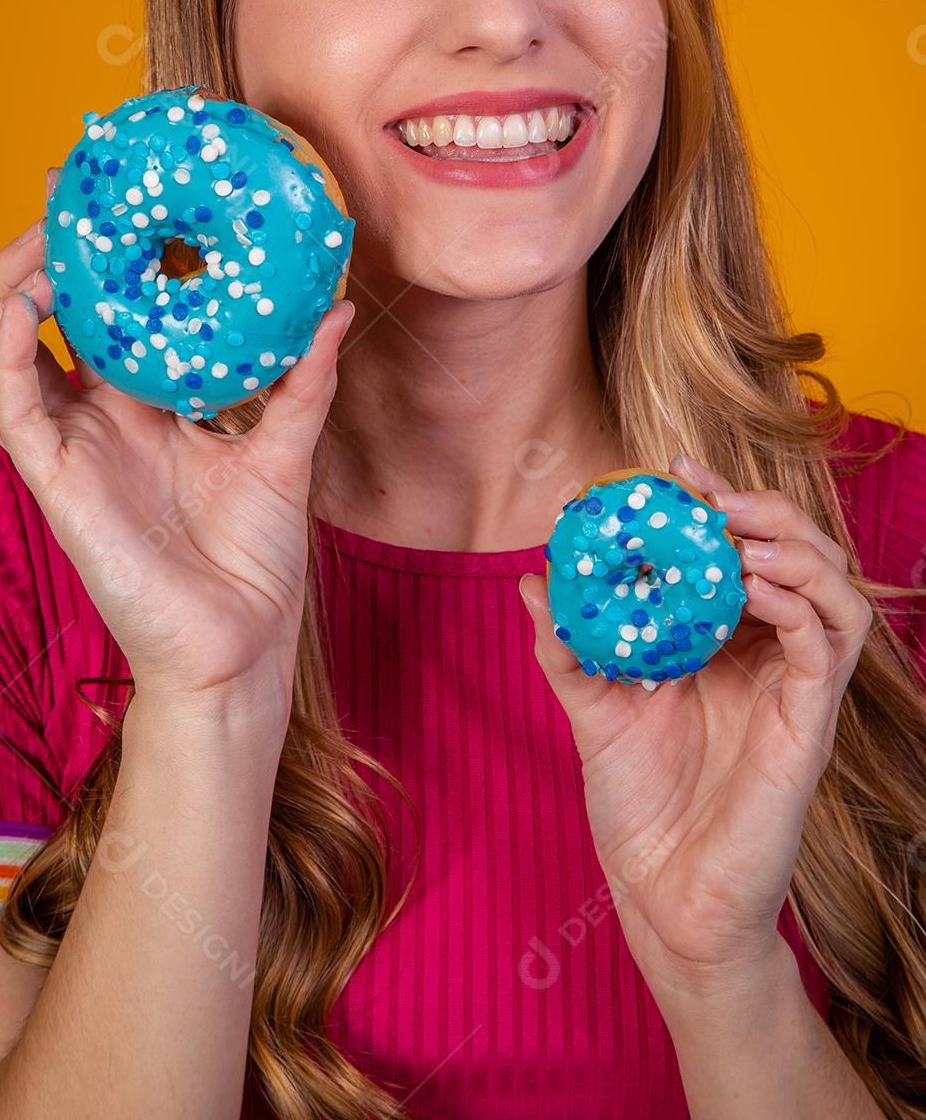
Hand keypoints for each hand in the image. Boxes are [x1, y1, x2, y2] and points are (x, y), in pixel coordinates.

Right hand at [0, 167, 355, 720]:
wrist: (241, 646)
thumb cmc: (256, 561)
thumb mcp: (286, 451)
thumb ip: (303, 379)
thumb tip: (338, 306)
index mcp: (143, 409)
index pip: (103, 317)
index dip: (98, 259)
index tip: (113, 193)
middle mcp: (97, 421)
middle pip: (43, 321)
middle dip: (42, 255)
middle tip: (63, 194)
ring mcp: (70, 450)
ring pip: (4, 353)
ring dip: (8, 290)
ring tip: (37, 238)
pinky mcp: (54, 482)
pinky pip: (6, 406)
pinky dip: (4, 350)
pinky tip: (25, 302)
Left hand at [519, 452, 871, 992]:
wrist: (661, 895)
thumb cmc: (638, 804)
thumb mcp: (591, 706)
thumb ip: (568, 645)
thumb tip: (531, 580)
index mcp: (727, 646)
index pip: (746, 553)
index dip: (721, 503)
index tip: (675, 471)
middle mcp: (768, 659)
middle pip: (802, 558)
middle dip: (765, 509)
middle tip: (711, 493)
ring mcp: (794, 691)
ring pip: (834, 592)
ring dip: (795, 547)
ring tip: (739, 530)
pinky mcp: (807, 726)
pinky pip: (826, 647)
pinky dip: (800, 601)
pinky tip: (754, 583)